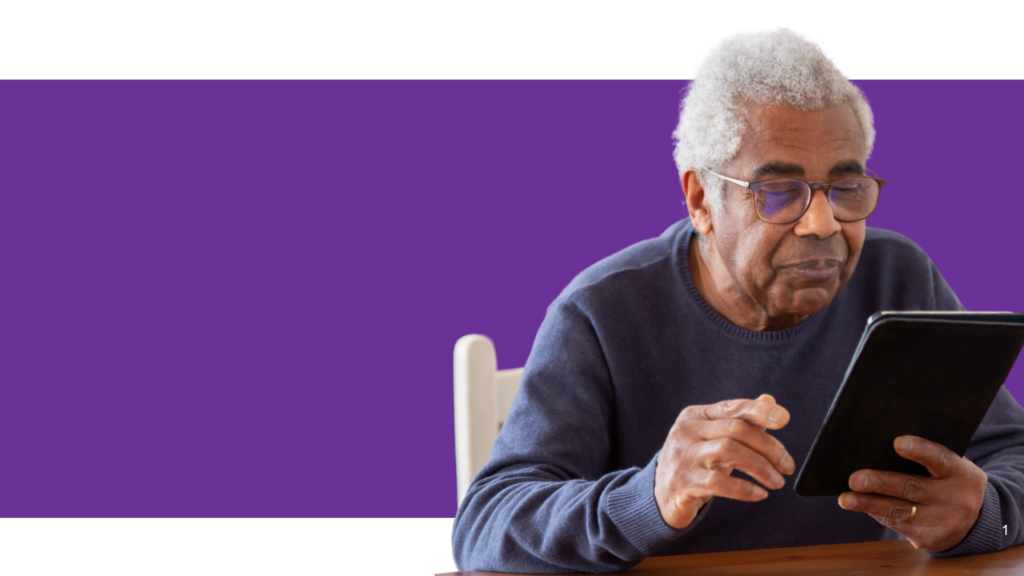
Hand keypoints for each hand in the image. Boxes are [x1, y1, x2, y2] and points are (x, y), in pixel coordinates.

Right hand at [655, 394, 794, 528]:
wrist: (661, 494)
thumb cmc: (694, 462)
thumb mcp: (714, 439)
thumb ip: (741, 420)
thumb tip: (769, 400)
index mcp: (695, 416)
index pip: (732, 407)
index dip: (760, 411)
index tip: (784, 419)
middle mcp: (686, 432)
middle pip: (735, 429)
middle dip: (768, 447)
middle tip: (787, 466)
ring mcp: (682, 456)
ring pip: (728, 452)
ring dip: (760, 468)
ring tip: (777, 482)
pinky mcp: (682, 482)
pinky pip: (718, 483)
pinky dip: (744, 489)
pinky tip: (759, 494)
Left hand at [838, 435, 988, 551]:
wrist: (975, 520)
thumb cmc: (948, 480)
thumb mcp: (950, 466)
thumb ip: (926, 457)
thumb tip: (878, 445)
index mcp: (962, 473)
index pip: (940, 459)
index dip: (920, 450)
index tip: (897, 442)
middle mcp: (956, 499)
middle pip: (913, 488)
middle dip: (881, 483)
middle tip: (855, 478)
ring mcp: (945, 522)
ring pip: (901, 511)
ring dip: (869, 504)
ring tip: (846, 498)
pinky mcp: (931, 539)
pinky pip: (898, 525)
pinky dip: (876, 513)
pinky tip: (860, 505)